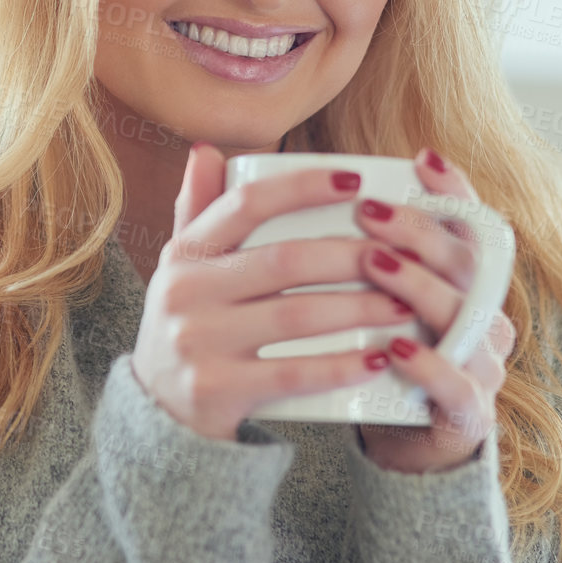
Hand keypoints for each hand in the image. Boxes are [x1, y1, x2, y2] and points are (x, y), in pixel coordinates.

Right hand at [130, 142, 406, 442]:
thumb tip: (207, 150)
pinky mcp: (218, 390)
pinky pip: (293, 373)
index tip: (356, 183)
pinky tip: (378, 358)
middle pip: (285, 260)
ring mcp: (199, 343)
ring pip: (297, 316)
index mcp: (183, 255)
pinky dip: (341, 366)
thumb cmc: (188, 326)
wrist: (157, 412)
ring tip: (404, 305)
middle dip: (352, 256)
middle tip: (400, 256)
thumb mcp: (181, 269)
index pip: (246, 205)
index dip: (302, 188)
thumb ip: (195, 211)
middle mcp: (185, 293)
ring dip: (360, 308)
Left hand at [351, 147, 517, 473]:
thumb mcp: (352, 296)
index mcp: (461, 284)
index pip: (470, 227)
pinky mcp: (468, 414)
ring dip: (419, 286)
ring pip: (467, 317)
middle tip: (367, 211)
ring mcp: (480, 365)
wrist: (391, 442)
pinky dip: (430, 365)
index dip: (454, 192)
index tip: (420, 160)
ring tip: (374, 264)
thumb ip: (322, 240)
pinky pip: (458, 386)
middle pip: (467, 263)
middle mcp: (481, 316)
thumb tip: (245, 166)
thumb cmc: (366, 355)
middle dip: (419, 231)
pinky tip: (396, 348)